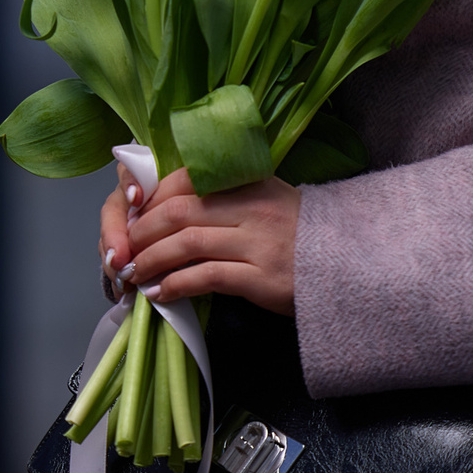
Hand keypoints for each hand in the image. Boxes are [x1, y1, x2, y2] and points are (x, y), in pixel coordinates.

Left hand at [100, 168, 299, 314]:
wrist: (346, 265)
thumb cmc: (300, 235)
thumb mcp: (267, 200)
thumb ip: (226, 198)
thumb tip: (171, 209)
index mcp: (249, 182)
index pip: (188, 180)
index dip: (152, 197)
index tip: (134, 215)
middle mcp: (252, 206)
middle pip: (180, 212)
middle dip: (143, 231)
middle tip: (126, 248)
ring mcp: (257, 241)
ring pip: (188, 244)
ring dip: (152, 260)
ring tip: (135, 273)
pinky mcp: (260, 277)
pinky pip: (206, 277)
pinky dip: (176, 285)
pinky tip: (161, 293)